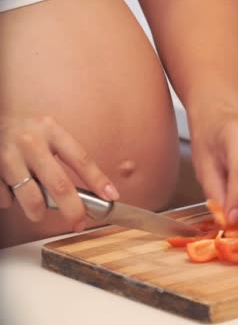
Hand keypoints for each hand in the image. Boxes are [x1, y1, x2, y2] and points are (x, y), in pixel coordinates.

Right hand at [0, 116, 118, 230]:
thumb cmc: (23, 132)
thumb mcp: (48, 134)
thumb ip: (63, 157)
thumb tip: (86, 193)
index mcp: (51, 131)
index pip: (81, 159)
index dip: (98, 180)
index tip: (111, 196)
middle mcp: (31, 142)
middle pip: (60, 184)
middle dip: (73, 209)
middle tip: (78, 222)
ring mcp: (8, 155)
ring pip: (31, 197)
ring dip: (37, 211)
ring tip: (37, 212)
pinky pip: (6, 197)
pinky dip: (10, 201)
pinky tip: (10, 190)